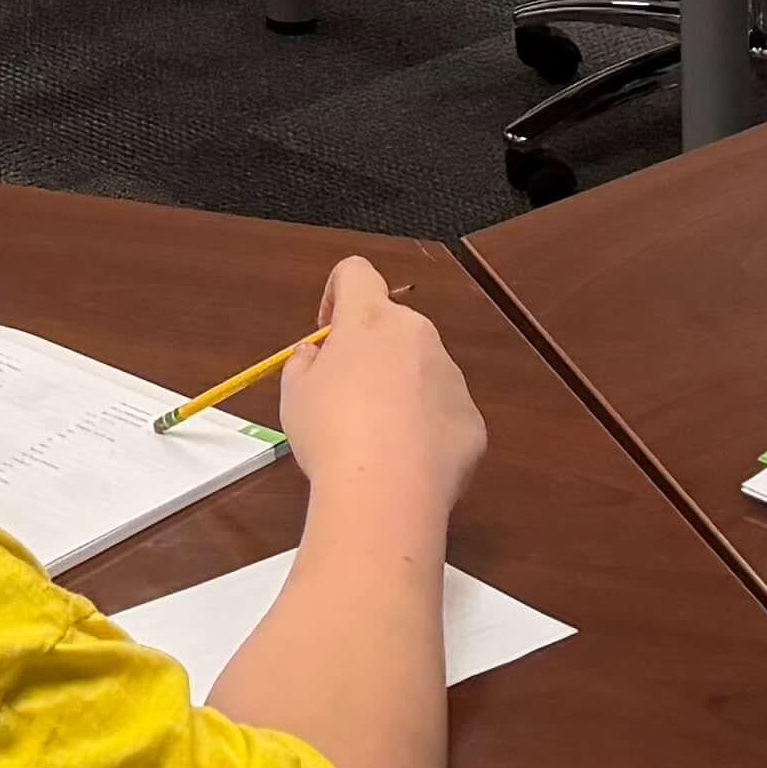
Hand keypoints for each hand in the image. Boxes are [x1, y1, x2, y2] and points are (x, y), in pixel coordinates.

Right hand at [275, 257, 483, 523]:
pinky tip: (404, 462)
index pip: (357, 272)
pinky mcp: (472, 419)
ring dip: (401, 390)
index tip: (328, 333)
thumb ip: (305, 363)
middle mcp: (418, 336)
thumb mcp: (294, 394)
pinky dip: (426, 428)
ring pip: (422, 370)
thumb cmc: (331, 434)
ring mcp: (451, 377)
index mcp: (371, 319)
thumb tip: (318, 356)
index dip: (337, 294)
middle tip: (347, 397)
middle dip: (371, 351)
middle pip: (393, 327)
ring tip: (376, 440)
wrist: (386, 495)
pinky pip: (443, 412)